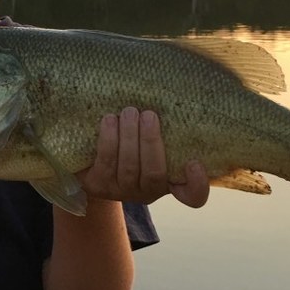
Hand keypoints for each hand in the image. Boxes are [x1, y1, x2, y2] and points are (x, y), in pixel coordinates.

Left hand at [77, 108, 209, 207]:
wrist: (93, 158)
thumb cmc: (133, 142)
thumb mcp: (154, 138)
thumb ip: (168, 128)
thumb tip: (174, 94)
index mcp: (170, 181)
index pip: (193, 196)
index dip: (197, 184)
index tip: (194, 162)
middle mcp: (148, 192)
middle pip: (154, 174)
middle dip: (151, 142)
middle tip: (149, 115)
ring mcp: (122, 191)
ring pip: (129, 167)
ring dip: (129, 137)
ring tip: (129, 112)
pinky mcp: (98, 185)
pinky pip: (106, 162)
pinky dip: (108, 139)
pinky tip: (109, 120)